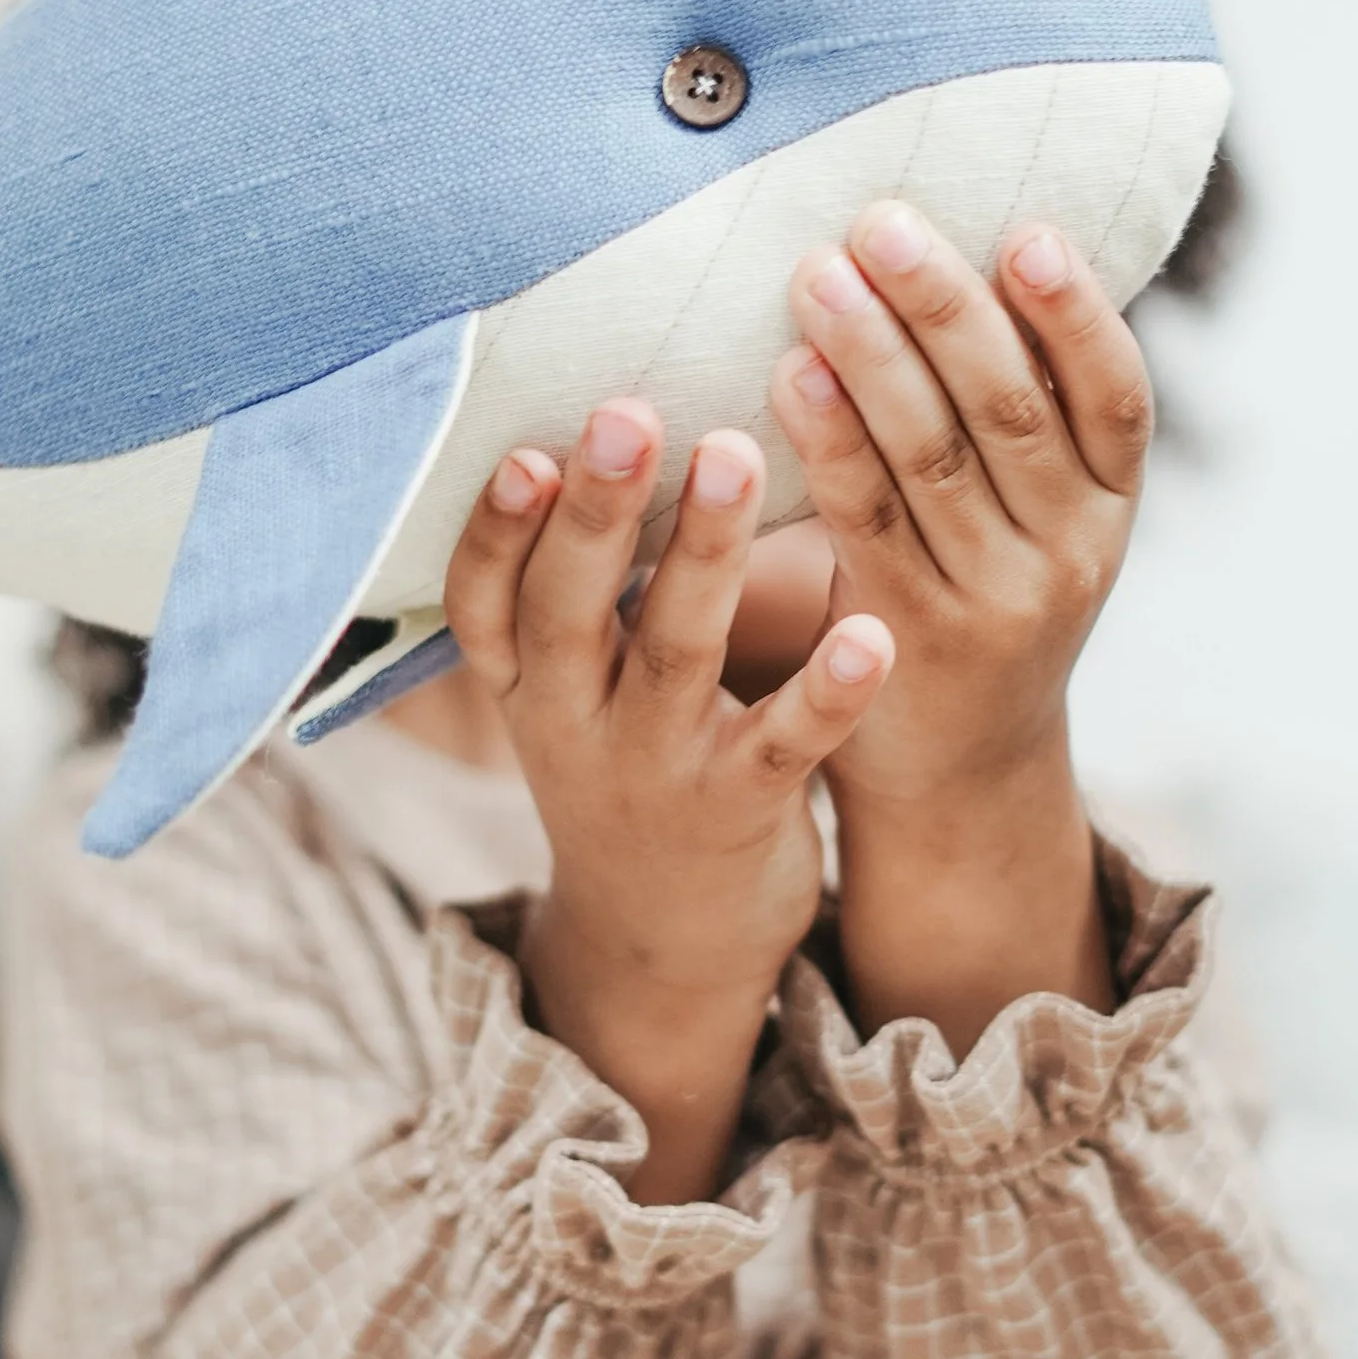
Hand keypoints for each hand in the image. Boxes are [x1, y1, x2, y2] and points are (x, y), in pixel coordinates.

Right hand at [443, 400, 893, 1201]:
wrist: (661, 947)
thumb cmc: (624, 768)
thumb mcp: (566, 692)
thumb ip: (574, 589)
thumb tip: (602, 425)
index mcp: (525, 684)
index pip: (485, 601)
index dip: (494, 531)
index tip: (521, 449)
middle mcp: (572, 725)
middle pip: (570, 608)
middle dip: (599, 511)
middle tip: (629, 411)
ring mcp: (654, 771)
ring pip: (676, 654)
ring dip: (703, 554)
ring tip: (736, 457)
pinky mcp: (740, 810)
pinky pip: (785, 742)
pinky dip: (827, 689)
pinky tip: (872, 632)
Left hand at [767, 206, 1152, 1048]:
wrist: (961, 770)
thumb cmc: (982, 591)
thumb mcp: (1037, 513)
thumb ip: (1019, 409)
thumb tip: (960, 251)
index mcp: (1110, 504)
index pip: (1117, 398)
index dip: (1078, 316)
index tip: (1028, 234)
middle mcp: (1071, 552)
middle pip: (1013, 410)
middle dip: (945, 308)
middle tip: (880, 224)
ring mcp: (997, 602)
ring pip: (937, 459)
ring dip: (874, 358)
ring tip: (820, 276)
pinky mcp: (913, 639)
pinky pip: (868, 524)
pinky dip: (830, 443)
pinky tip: (789, 376)